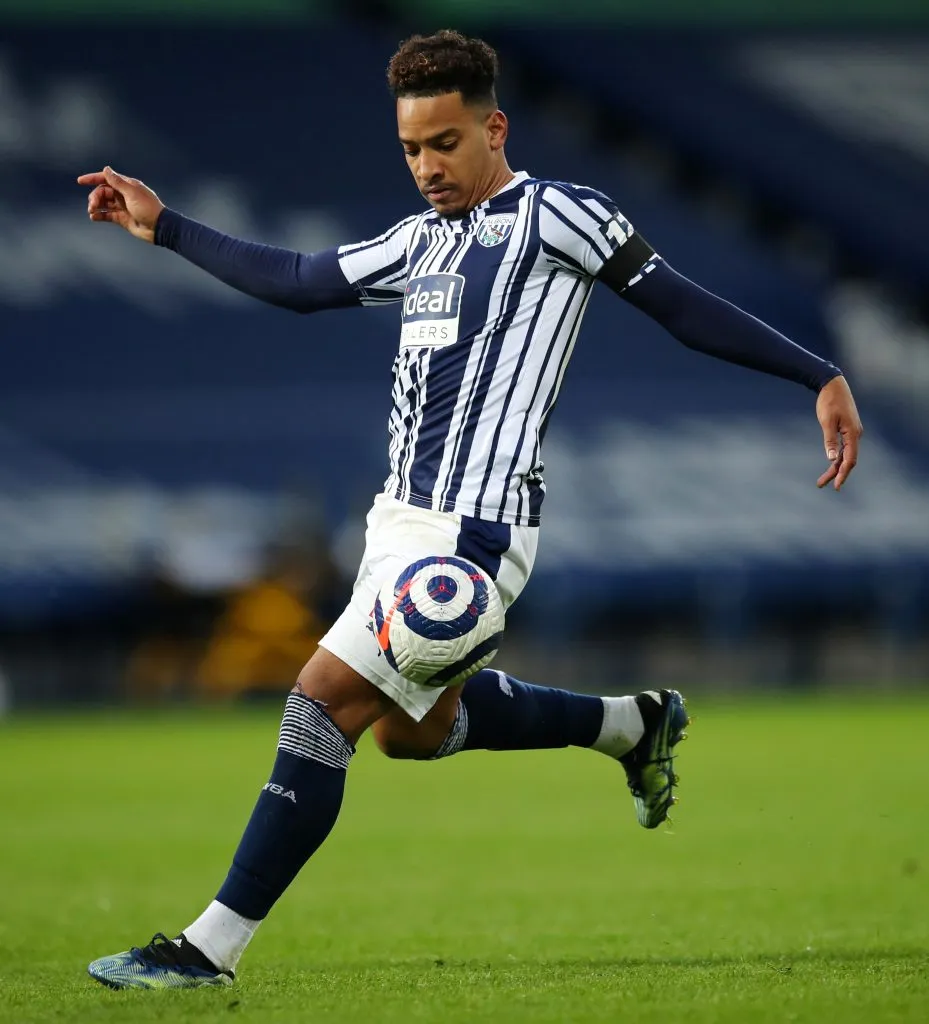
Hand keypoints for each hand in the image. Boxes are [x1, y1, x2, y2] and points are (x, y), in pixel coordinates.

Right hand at [76, 166, 164, 243]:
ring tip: (91, 211)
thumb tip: (106, 169)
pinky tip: (93, 217)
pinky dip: (99, 215)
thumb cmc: (148, 208)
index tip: (80, 181)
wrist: (159, 228)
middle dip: (95, 196)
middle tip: (92, 205)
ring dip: (95, 205)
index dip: (93, 179)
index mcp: (127, 185)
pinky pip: (107, 215)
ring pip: (104, 203)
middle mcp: (124, 194)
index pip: (107, 178)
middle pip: (103, 191)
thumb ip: (117, 182)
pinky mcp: (122, 218)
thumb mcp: (132, 193)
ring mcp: (123, 206)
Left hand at [815, 375, 862, 490]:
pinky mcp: (847, 429)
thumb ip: (830, 440)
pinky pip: (844, 447)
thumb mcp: (827, 421)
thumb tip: (832, 459)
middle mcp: (855, 434)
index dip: (843, 473)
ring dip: (835, 467)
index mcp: (853, 434)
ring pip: (846, 454)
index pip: (850, 459)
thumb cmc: (829, 401)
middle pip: (848, 460)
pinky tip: (831, 463)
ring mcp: (852, 432)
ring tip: (822, 480)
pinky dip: (837, 457)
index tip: (836, 486)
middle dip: (836, 474)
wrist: (832, 385)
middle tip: (821, 485)